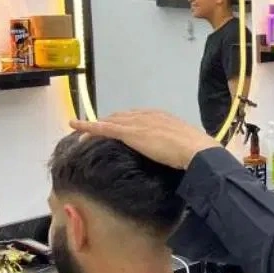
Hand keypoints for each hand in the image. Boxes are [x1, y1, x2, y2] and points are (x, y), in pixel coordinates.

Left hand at [69, 110, 217, 169]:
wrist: (197, 151)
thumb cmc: (196, 153)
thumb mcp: (183, 147)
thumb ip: (174, 148)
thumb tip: (176, 157)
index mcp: (161, 117)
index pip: (136, 117)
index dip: (123, 121)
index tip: (115, 128)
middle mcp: (147, 115)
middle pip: (120, 116)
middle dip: (107, 122)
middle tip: (94, 130)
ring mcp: (138, 123)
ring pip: (110, 121)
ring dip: (95, 126)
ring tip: (80, 131)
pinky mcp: (130, 133)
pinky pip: (104, 128)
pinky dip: (88, 127)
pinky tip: (76, 126)